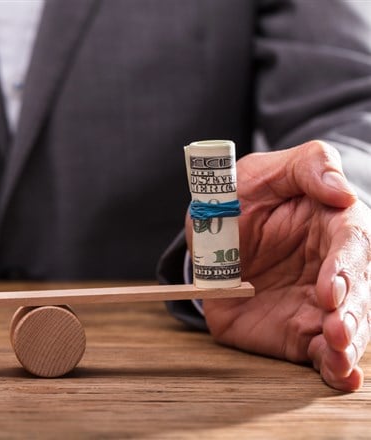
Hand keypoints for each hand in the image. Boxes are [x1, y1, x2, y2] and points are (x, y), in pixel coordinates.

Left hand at [189, 140, 369, 391]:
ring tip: (338, 353)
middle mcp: (335, 268)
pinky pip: (322, 353)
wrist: (212, 235)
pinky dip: (334, 368)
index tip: (330, 288)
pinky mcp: (301, 330)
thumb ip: (308, 167)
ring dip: (348, 344)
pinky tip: (342, 377)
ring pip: (348, 326)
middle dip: (350, 312)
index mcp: (334, 225)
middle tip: (335, 327)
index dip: (345, 268)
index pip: (352, 246)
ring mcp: (319, 304)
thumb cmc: (243, 196)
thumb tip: (342, 191)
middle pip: (358, 292)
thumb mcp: (264, 171)